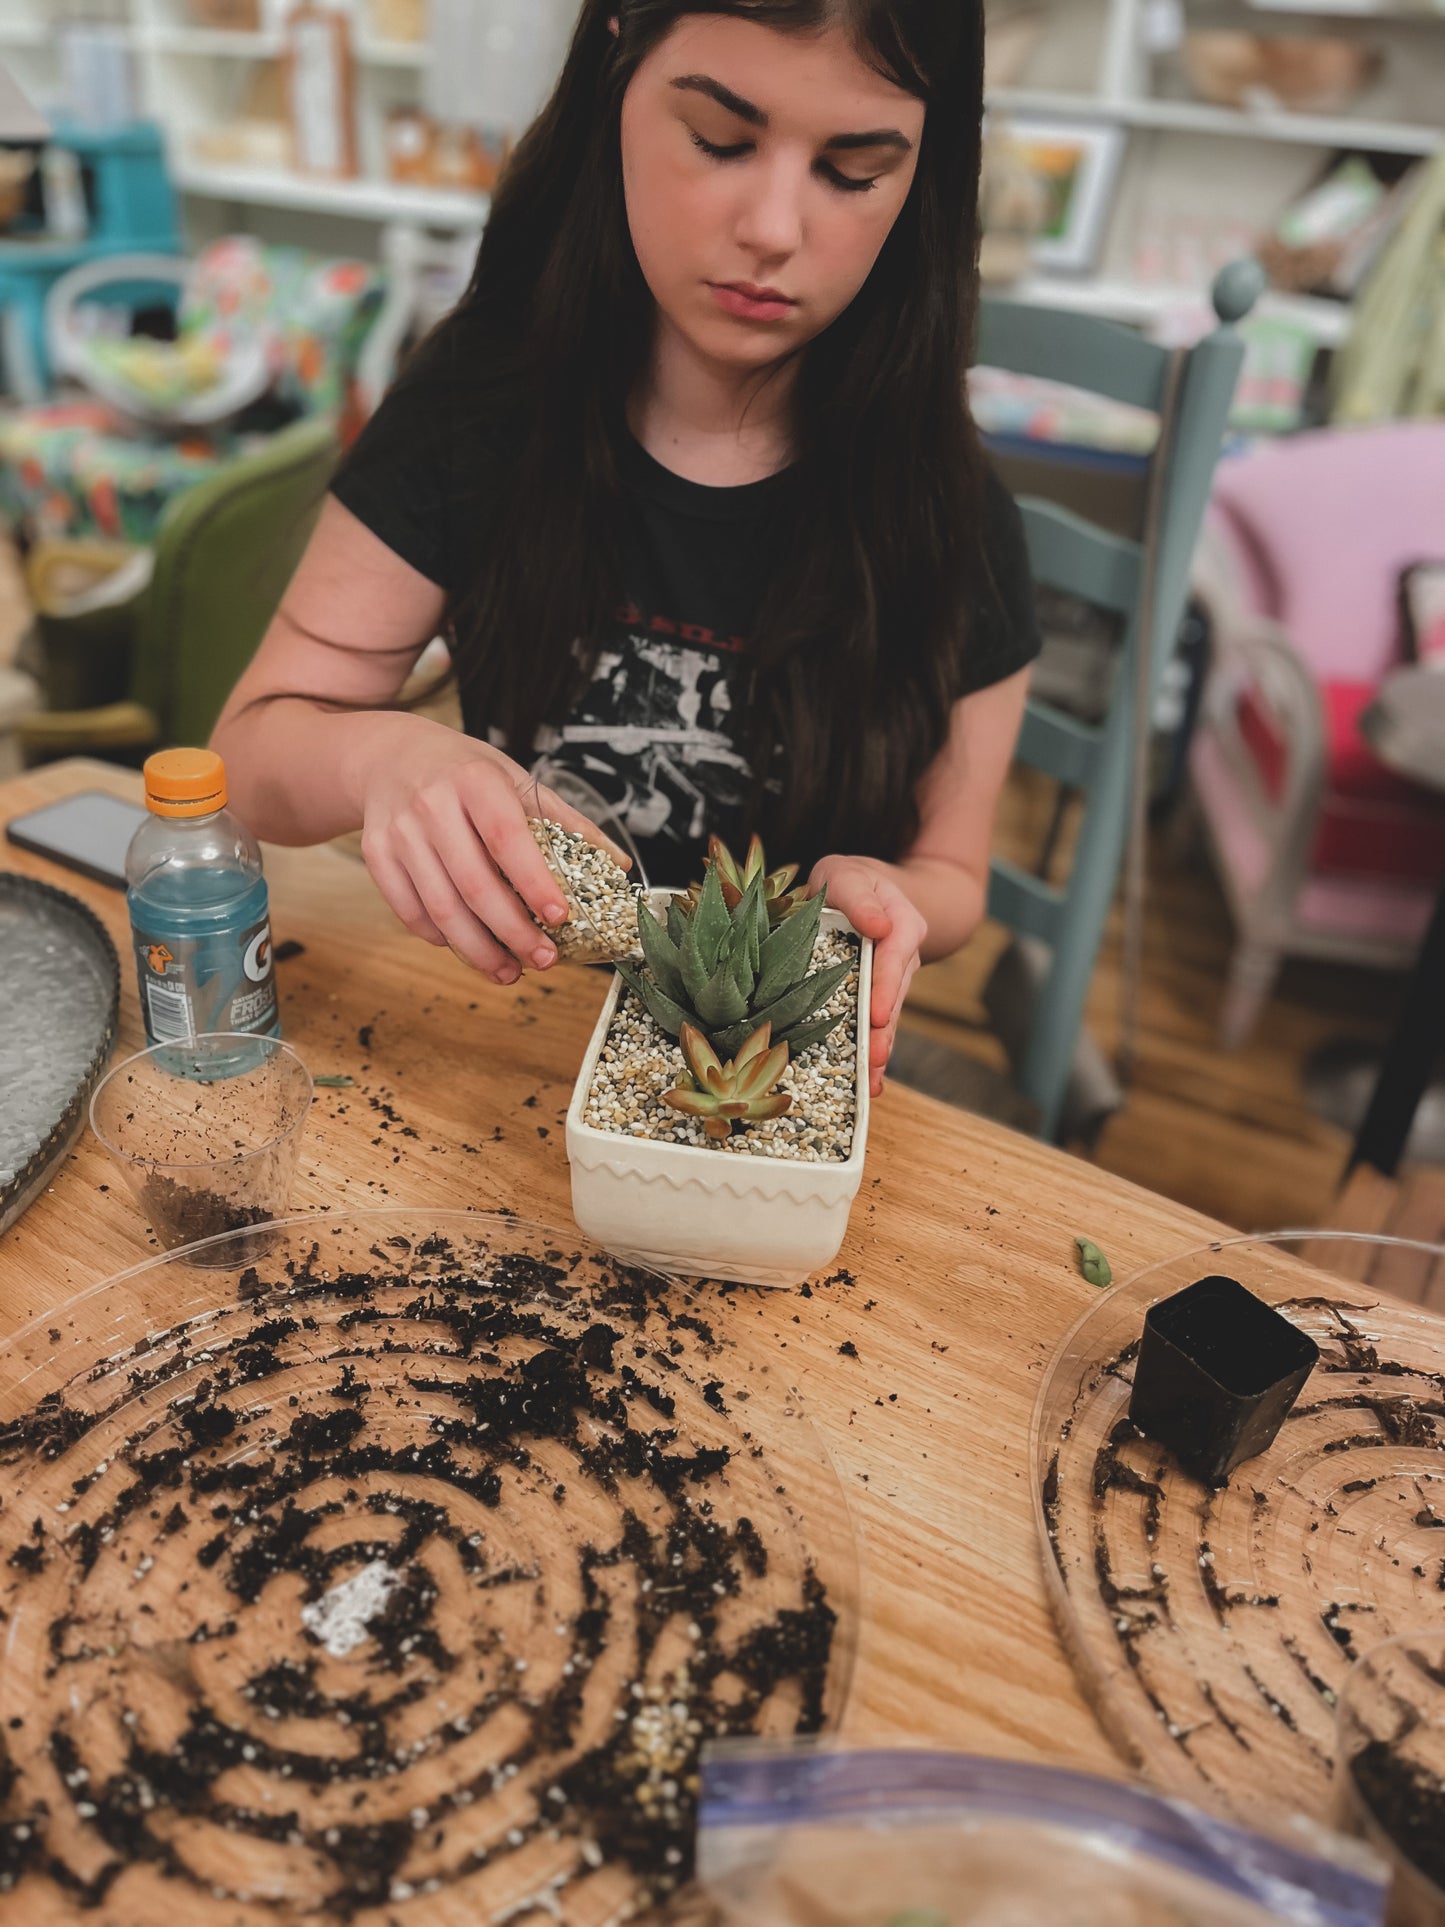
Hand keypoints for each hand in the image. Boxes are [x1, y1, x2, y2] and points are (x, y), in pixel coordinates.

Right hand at [354, 715, 629, 984]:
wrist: (391, 756)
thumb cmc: (465, 772)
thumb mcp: (515, 780)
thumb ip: (565, 821)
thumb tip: (617, 864)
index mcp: (475, 781)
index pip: (506, 838)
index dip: (533, 882)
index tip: (560, 917)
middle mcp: (432, 805)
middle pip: (474, 885)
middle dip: (512, 933)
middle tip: (543, 961)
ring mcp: (400, 833)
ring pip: (441, 908)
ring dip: (478, 950)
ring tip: (510, 971)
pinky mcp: (376, 856)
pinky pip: (410, 912)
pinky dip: (442, 938)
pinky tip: (469, 947)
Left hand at [808, 855, 926, 1097]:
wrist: (868, 891)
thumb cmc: (850, 880)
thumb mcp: (848, 875)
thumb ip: (859, 896)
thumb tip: (878, 925)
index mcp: (903, 923)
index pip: (895, 956)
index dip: (885, 986)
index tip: (875, 1014)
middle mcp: (904, 956)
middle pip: (896, 995)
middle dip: (884, 1030)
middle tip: (873, 1060)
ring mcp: (895, 979)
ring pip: (890, 1015)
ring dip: (881, 1048)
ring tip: (871, 1081)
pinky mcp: (880, 995)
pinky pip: (879, 1023)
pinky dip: (873, 1049)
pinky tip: (868, 1080)